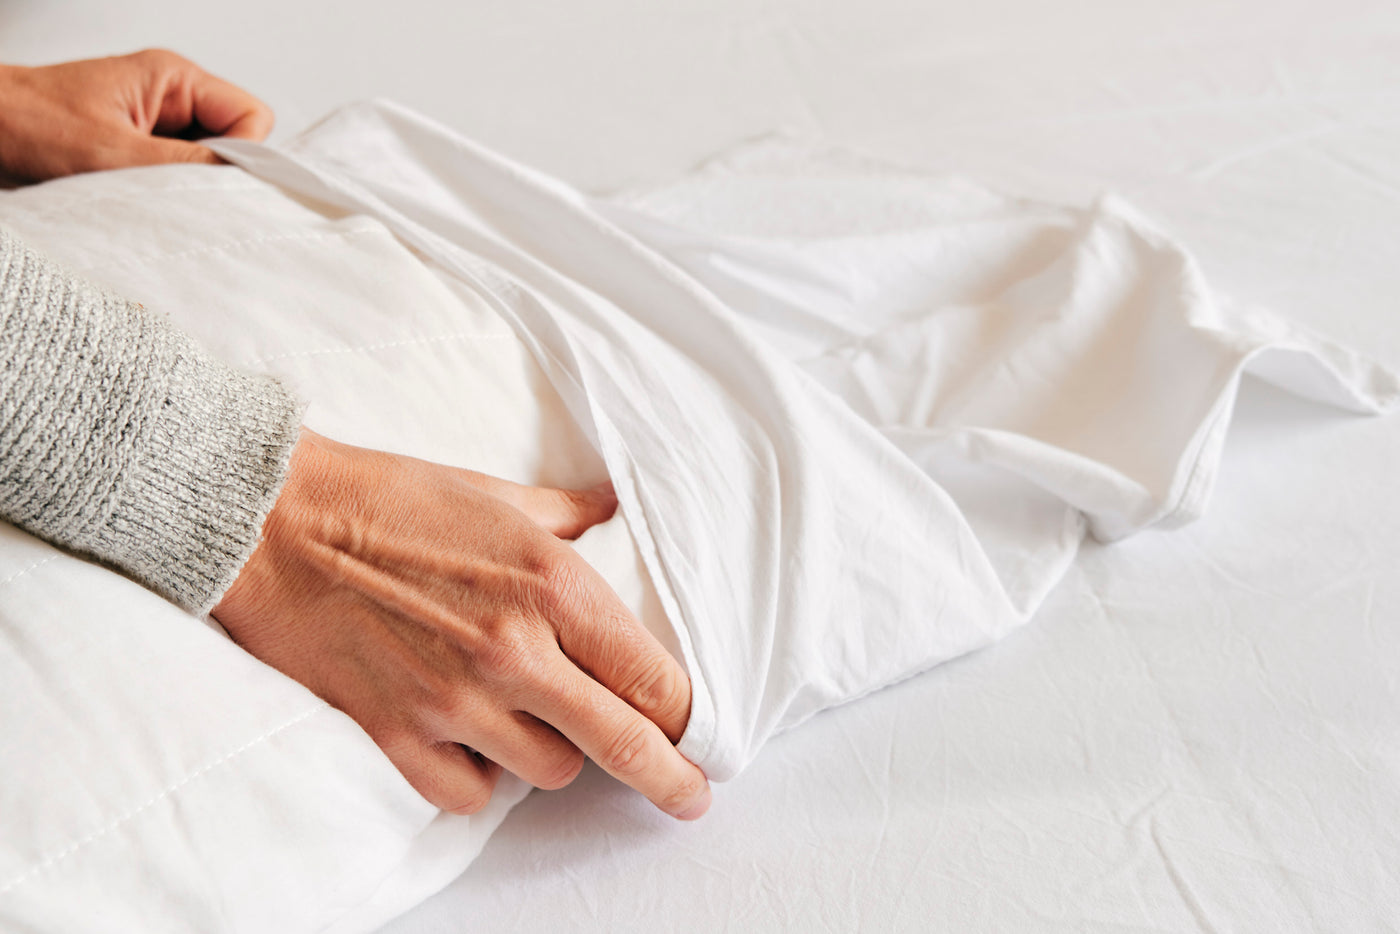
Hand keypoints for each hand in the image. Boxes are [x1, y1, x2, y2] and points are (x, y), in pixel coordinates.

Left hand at [0, 49, 271, 182]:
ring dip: (186, 185)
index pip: (252, 117)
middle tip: (175, 189)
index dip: (245, 153)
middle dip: (215, 172)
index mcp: (174, 77)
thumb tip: (253, 179)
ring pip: (210, 162)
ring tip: (144, 191)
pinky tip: (138, 196)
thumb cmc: (30, 126)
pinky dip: (167, 192)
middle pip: (237, 140)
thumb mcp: (119, 152)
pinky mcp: (143, 148)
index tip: (217, 181)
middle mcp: (172, 96)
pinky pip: (181, 174)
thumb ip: (191, 164)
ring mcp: (158, 123)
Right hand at [212, 430, 711, 819]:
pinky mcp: (395, 731)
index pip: (652, 675)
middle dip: (668, 779)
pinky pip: (468, 795)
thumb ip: (568, 513)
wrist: (273, 522)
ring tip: (536, 724)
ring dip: (555, 756)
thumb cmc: (389, 498)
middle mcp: (514, 649)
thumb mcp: (495, 492)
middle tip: (690, 799)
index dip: (687, 712)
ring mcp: (453, 699)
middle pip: (622, 743)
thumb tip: (613, 506)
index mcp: (551, 583)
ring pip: (549, 773)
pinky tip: (477, 747)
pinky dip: (481, 780)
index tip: (697, 730)